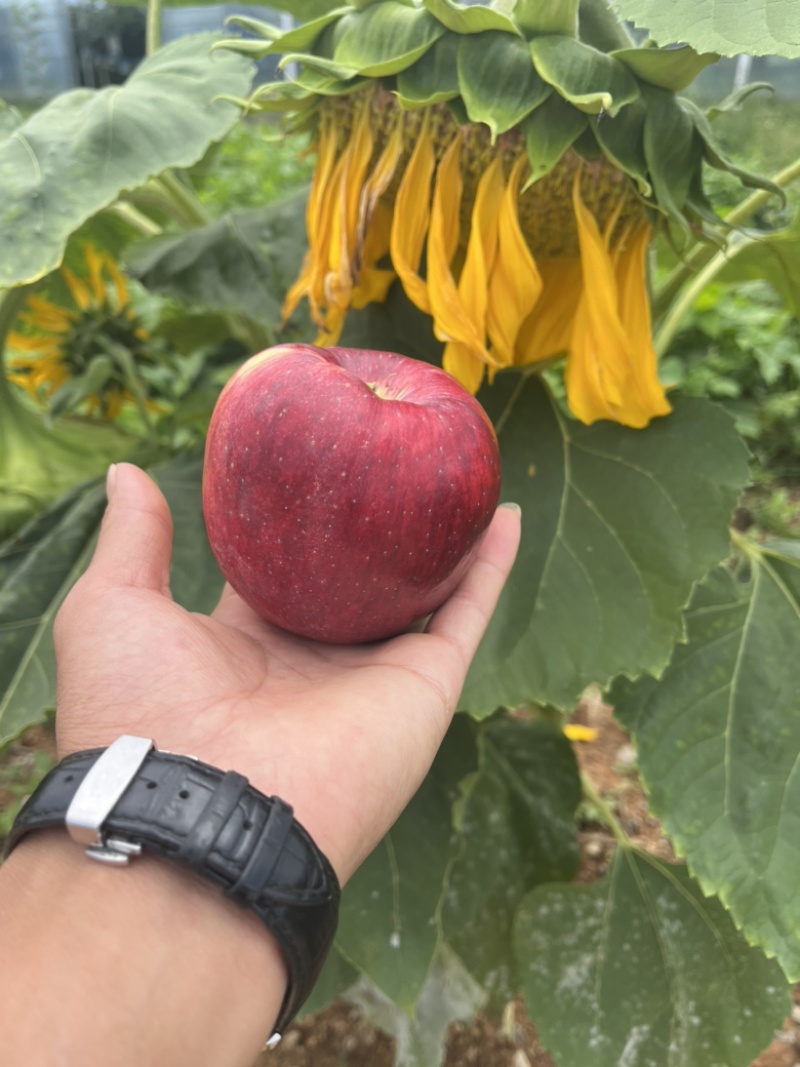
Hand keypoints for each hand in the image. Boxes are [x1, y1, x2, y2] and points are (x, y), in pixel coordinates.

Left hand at [54, 463, 519, 882]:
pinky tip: (503, 512)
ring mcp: (374, 673)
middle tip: (398, 459)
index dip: (299, 518)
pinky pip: (467, 613)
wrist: (199, 807)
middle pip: (361, 578)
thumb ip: (133, 540)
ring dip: (448, 538)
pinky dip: (491, 565)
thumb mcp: (113, 607)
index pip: (287, 567)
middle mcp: (316, 659)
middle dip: (379, 526)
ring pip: (424, 591)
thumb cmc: (143, 710)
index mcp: (249, 643)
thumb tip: (126, 472)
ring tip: (464, 475)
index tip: (315, 464)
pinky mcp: (423, 686)